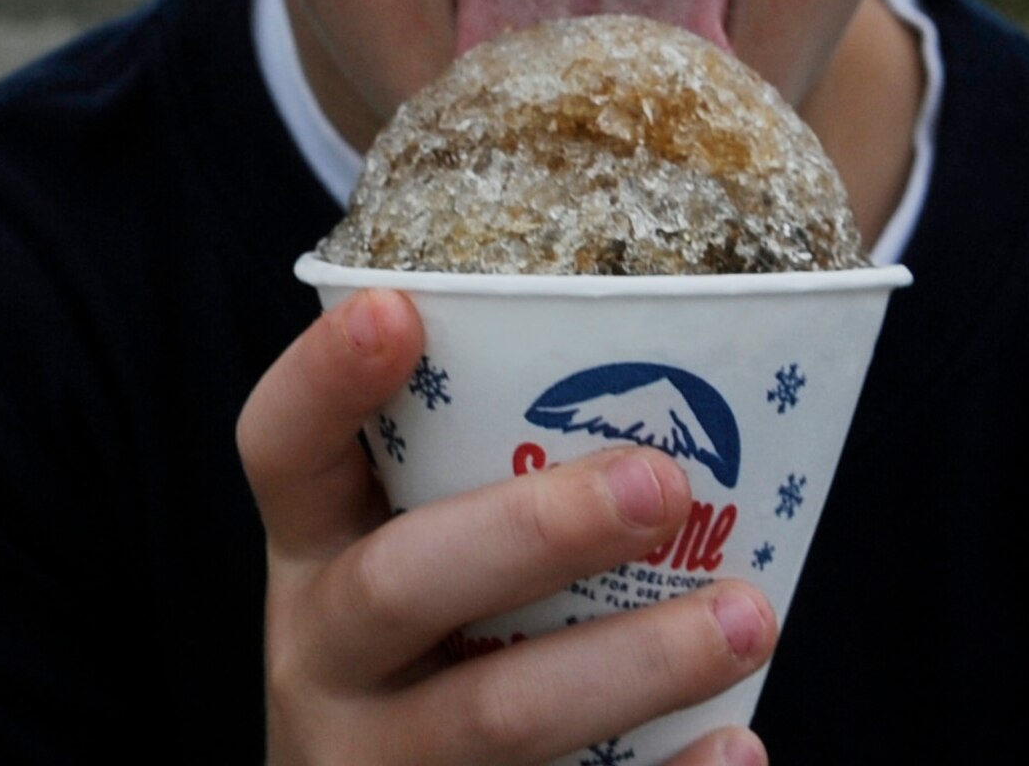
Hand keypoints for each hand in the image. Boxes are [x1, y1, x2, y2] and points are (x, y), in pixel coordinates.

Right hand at [238, 289, 775, 765]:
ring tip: (746, 617)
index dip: (324, 378)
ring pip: (497, 716)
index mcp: (313, 549)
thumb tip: (657, 360)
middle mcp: (326, 655)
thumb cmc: (423, 639)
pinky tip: (738, 749)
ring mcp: (381, 761)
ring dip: (635, 662)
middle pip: (400, 584)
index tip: (397, 308)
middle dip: (537, 529)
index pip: (282, 448)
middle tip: (662, 482)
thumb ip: (474, 470)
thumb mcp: (400, 546)